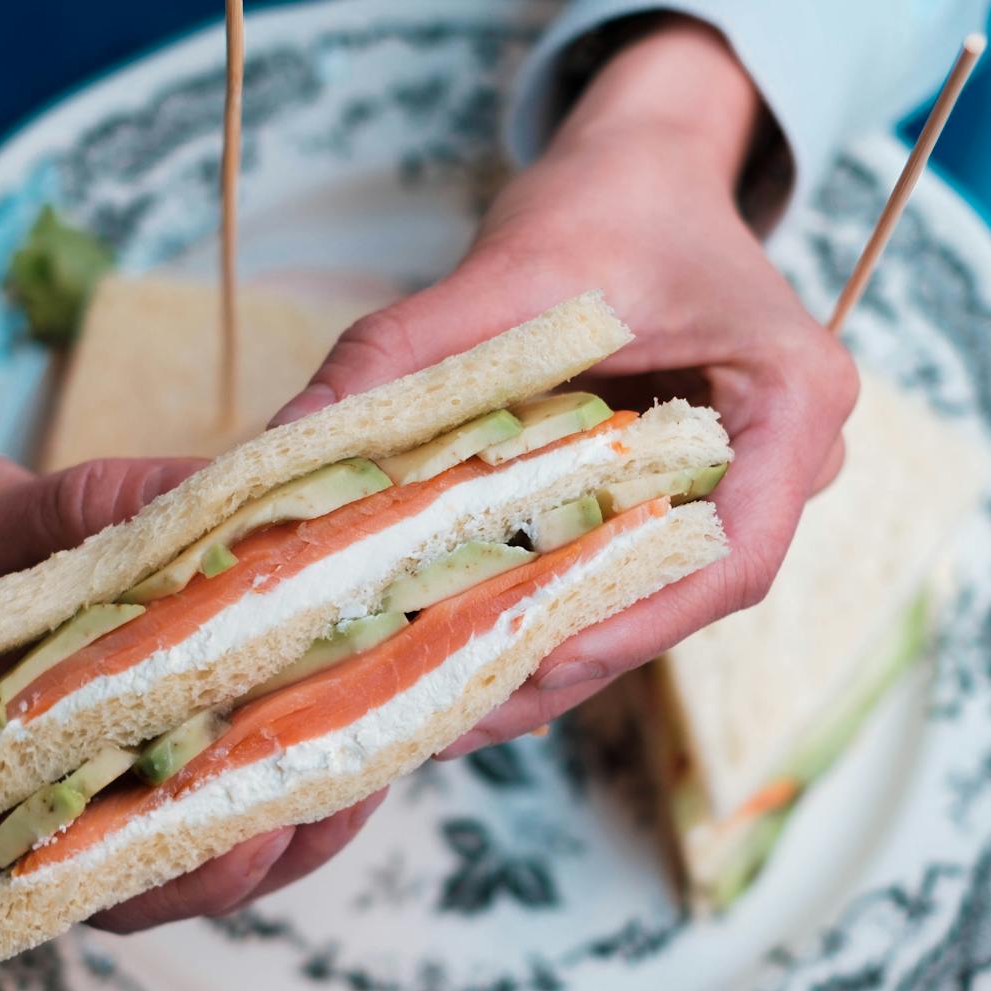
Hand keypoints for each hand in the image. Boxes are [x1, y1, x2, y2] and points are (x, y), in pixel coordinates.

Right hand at [0, 348, 383, 924]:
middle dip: (280, 829)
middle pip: (181, 866)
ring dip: (295, 790)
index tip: (267, 828)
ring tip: (376, 737)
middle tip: (365, 773)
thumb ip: (100, 517)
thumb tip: (227, 499)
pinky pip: (217, 763)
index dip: (190, 865)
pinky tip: (337, 696)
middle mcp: (52, 816)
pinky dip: (276, 739)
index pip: (98, 874)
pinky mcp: (140, 737)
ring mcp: (100, 780)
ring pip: (212, 825)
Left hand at [274, 17, 857, 756]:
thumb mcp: (510, 263)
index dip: (628, 625)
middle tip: (448, 721)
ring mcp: (739, 490)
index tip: (526, 669)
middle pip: (679, 599)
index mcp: (793, 402)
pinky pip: (620, 571)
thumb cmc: (607, 202)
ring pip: (647, 601)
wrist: (642, 174)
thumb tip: (294, 437)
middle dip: (562, 662)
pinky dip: (545, 612)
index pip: (729, 555)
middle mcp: (785, 465)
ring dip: (546, 656)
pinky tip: (462, 650)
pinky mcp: (680, 500)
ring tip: (439, 709)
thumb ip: (407, 348)